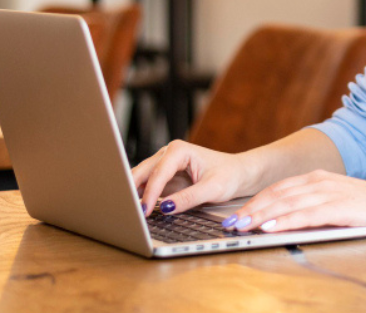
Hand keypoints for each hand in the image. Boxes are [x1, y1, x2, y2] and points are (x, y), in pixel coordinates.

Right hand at [132, 140, 253, 216]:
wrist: (238, 174)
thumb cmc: (229, 176)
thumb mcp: (213, 189)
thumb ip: (189, 198)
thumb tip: (165, 208)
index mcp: (179, 150)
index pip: (158, 173)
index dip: (150, 193)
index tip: (144, 211)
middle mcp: (168, 154)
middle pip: (142, 173)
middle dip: (132, 191)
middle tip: (127, 213)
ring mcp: (164, 166)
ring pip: (140, 180)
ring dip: (133, 195)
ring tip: (128, 214)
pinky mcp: (164, 178)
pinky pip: (146, 188)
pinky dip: (140, 198)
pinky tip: (137, 212)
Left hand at [229, 170, 365, 235]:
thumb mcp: (337, 202)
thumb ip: (313, 206)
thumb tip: (284, 220)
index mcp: (319, 178)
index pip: (279, 189)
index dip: (255, 202)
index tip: (235, 214)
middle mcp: (322, 181)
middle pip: (278, 195)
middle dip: (251, 210)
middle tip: (230, 223)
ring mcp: (332, 193)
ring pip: (289, 204)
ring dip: (263, 216)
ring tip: (243, 227)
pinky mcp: (343, 207)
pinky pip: (309, 215)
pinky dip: (287, 220)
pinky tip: (272, 227)